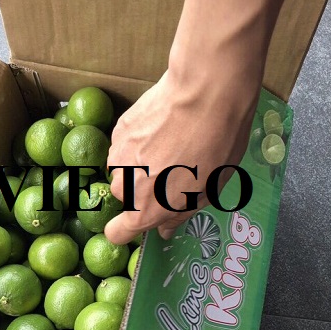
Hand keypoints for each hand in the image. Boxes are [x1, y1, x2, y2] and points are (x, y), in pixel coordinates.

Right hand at [104, 67, 259, 243]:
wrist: (204, 95)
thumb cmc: (215, 149)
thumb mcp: (207, 193)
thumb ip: (179, 215)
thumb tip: (165, 230)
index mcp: (145, 211)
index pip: (115, 234)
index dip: (127, 228)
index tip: (143, 217)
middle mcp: (124, 188)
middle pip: (125, 198)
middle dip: (142, 191)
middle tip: (171, 172)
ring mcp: (117, 157)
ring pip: (123, 170)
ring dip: (139, 165)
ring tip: (167, 147)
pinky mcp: (118, 131)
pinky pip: (124, 147)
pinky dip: (138, 143)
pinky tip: (161, 129)